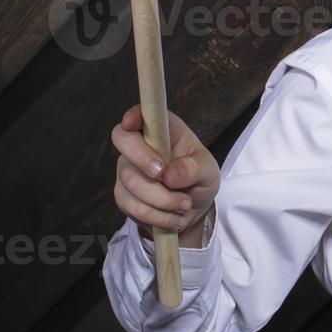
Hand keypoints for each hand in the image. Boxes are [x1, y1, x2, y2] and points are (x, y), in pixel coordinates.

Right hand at [111, 105, 219, 241]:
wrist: (192, 210)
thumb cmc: (199, 178)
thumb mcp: (208, 171)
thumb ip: (193, 168)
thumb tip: (169, 175)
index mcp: (163, 130)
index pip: (142, 114)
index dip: (133, 115)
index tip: (132, 122)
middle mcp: (140, 145)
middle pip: (123, 140)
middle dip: (141, 158)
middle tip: (162, 174)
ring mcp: (128, 169)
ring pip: (130, 179)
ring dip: (161, 198)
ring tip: (184, 204)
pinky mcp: (124, 194)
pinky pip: (131, 204)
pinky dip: (156, 215)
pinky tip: (173, 217)